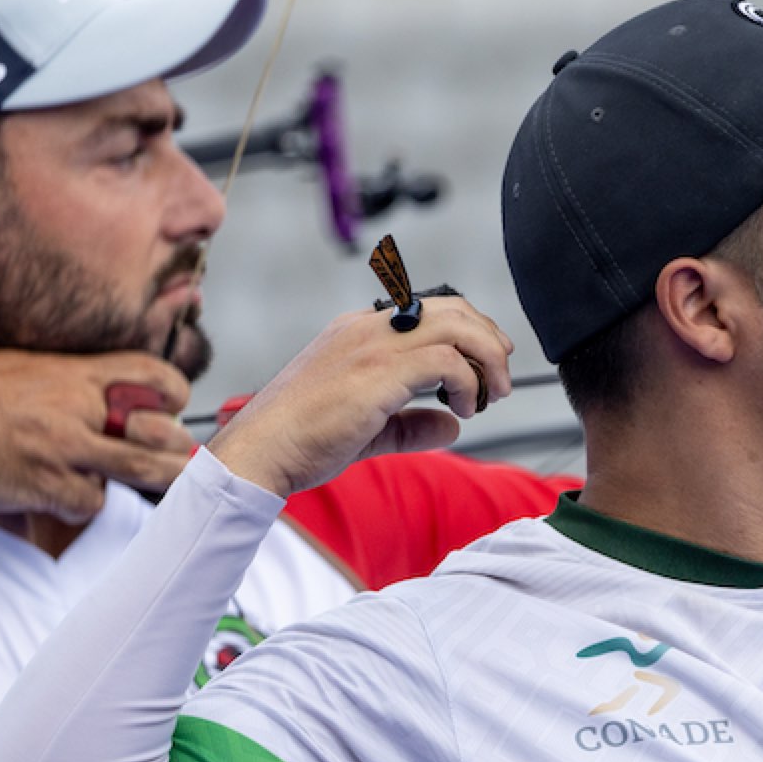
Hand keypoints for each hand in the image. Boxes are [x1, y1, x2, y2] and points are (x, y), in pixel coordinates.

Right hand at [0, 351, 195, 521]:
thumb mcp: (22, 368)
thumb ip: (64, 382)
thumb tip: (91, 394)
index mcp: (75, 374)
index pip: (149, 372)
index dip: (172, 393)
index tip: (175, 408)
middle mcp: (79, 407)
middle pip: (159, 431)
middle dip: (178, 451)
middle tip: (184, 462)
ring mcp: (67, 446)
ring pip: (140, 468)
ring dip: (156, 481)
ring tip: (162, 486)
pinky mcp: (50, 482)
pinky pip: (91, 502)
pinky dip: (82, 505)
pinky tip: (60, 499)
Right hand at [208, 299, 514, 497]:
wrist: (260, 452)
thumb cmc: (300, 441)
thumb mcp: (368, 429)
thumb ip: (411, 424)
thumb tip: (451, 427)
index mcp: (359, 332)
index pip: (431, 311)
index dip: (471, 332)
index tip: (489, 364)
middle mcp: (367, 328)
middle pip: (453, 309)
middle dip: (489, 339)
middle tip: (502, 377)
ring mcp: (372, 345)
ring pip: (456, 327)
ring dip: (487, 360)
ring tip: (492, 394)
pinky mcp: (378, 371)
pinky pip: (446, 360)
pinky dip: (468, 382)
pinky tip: (464, 408)